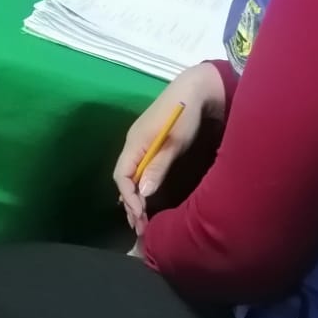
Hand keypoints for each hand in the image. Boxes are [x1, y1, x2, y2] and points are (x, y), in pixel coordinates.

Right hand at [112, 63, 224, 234]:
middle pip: (124, 178)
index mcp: (134, 143)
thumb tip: (144, 193)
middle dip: (130, 203)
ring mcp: (141, 144)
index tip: (140, 216)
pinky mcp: (151, 144)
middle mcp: (133, 144)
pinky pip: (139, 169)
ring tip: (143, 219)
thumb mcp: (174, 142)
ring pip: (131, 175)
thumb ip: (158, 166)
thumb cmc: (184, 114)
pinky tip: (148, 198)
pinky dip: (141, 187)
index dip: (129, 198)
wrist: (195, 89)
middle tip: (140, 227)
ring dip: (136, 198)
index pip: (121, 176)